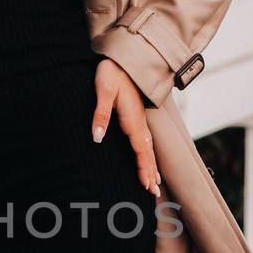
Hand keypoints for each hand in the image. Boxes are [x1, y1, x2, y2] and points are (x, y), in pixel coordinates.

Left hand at [91, 58, 161, 196]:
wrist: (124, 58)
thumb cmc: (111, 74)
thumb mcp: (103, 92)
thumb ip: (100, 115)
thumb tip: (97, 138)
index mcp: (132, 119)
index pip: (140, 149)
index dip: (144, 168)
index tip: (147, 185)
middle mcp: (139, 122)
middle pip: (147, 152)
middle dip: (150, 173)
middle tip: (154, 193)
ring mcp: (140, 120)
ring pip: (149, 148)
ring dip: (152, 166)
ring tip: (155, 183)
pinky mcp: (137, 117)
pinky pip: (146, 141)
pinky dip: (149, 154)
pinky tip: (149, 160)